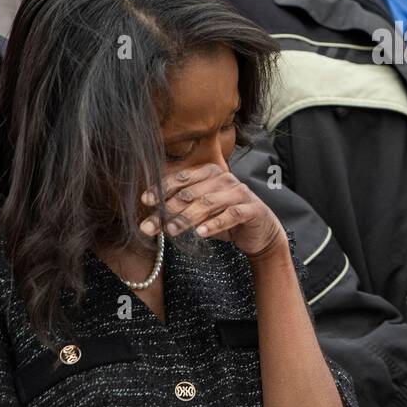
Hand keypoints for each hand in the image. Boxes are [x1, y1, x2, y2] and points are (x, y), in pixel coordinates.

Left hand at [140, 163, 284, 259]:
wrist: (261, 232)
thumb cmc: (227, 219)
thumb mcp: (202, 211)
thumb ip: (182, 207)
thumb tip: (151, 212)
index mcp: (211, 173)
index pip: (182, 178)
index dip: (162, 189)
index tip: (146, 201)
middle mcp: (225, 179)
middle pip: (191, 193)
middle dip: (168, 210)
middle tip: (150, 227)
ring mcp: (240, 192)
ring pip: (208, 203)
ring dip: (186, 218)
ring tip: (171, 231)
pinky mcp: (252, 209)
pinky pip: (231, 215)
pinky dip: (214, 224)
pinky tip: (200, 234)